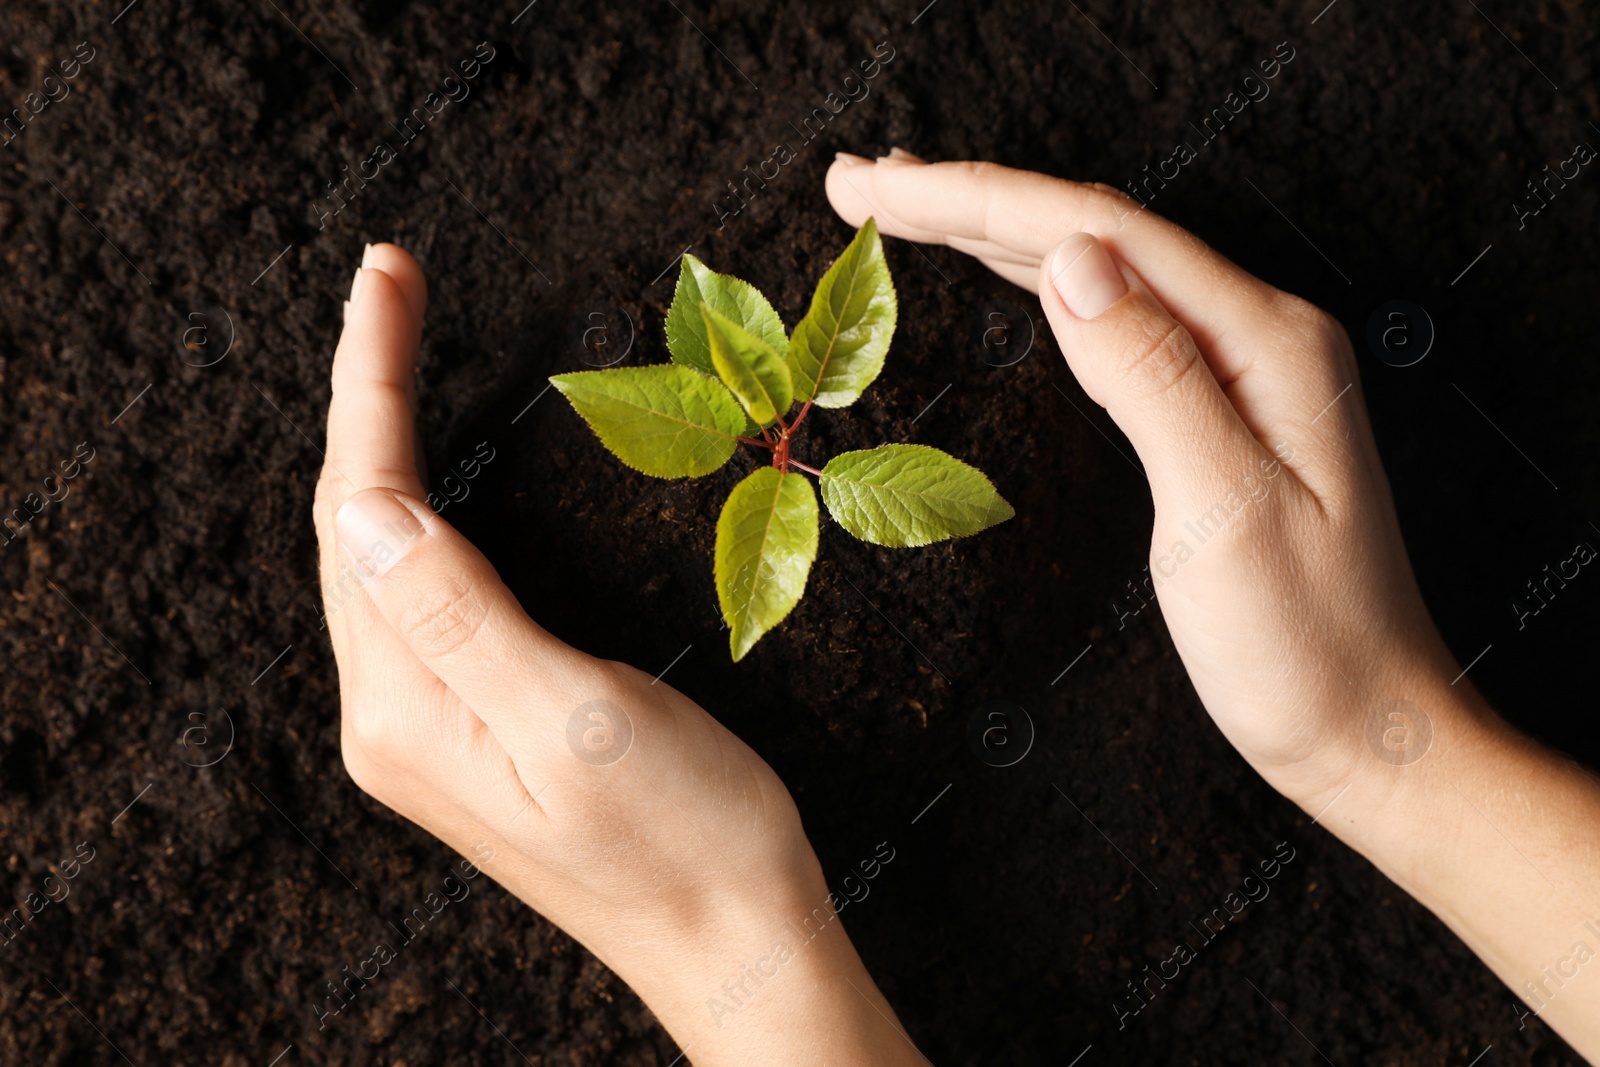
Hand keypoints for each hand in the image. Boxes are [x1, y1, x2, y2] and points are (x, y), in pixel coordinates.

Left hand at [313, 245, 923, 1065]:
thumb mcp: (577, 715)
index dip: (367, 385)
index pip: (362, 512)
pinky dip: (415, 514)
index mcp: (409, 709)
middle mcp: (393, 719)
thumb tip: (367, 505)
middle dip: (362, 395)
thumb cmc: (686, 838)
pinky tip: (427, 481)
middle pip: (352, 528)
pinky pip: (415, 598)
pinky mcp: (469, 733)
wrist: (734, 943)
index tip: (384, 278)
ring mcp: (428, 730)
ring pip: (379, 559)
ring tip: (395, 348)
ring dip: (380, 446)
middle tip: (390, 280)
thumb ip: (460, 614)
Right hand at [829, 150, 1453, 809]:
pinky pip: (1119, 317)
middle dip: (972, 199)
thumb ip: (1152, 379)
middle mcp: (1259, 334)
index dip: (981, 198)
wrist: (1368, 726)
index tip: (879, 189)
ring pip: (1104, 267)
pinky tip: (1008, 271)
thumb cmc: (1305, 647)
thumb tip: (1076, 264)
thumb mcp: (1224, 516)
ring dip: (999, 230)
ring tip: (906, 206)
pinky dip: (1043, 284)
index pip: (1102, 233)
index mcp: (1266, 342)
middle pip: (1098, 232)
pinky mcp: (1221, 406)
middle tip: (858, 183)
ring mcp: (1242, 367)